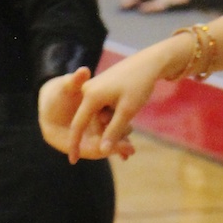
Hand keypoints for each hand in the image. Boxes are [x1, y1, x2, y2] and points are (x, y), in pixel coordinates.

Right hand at [41, 43, 177, 161]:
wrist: (149, 61)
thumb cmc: (139, 84)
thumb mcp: (128, 110)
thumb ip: (114, 131)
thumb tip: (103, 151)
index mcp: (91, 96)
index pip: (78, 125)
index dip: (75, 144)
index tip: (72, 161)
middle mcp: (89, 92)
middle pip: (91, 123)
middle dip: (105, 138)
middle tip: (126, 153)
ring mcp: (95, 90)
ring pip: (100, 118)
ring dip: (113, 129)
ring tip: (131, 142)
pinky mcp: (103, 90)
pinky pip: (105, 111)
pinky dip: (115, 120)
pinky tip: (128, 129)